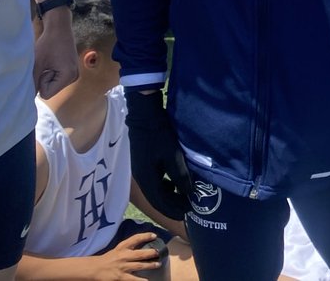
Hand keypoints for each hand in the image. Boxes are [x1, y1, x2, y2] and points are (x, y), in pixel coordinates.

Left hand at [34, 9, 78, 97]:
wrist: (59, 28)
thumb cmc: (47, 43)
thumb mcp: (37, 63)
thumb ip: (32, 81)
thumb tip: (26, 97)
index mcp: (68, 76)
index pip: (46, 94)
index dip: (41, 82)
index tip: (44, 67)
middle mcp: (74, 78)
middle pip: (50, 91)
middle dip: (44, 79)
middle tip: (47, 63)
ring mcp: (74, 75)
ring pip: (53, 86)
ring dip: (47, 76)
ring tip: (50, 61)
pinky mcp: (71, 71)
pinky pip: (56, 80)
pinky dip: (51, 73)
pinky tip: (53, 61)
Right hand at [86, 233, 164, 280]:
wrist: (95, 269)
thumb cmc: (108, 259)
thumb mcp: (118, 249)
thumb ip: (129, 247)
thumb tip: (143, 245)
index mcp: (122, 247)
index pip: (135, 239)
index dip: (145, 236)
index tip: (154, 236)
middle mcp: (123, 256)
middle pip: (140, 253)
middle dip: (151, 253)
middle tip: (159, 252)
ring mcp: (123, 267)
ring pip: (139, 266)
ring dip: (150, 265)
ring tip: (158, 264)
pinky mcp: (121, 277)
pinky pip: (133, 279)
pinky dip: (141, 280)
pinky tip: (147, 280)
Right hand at [124, 91, 192, 220]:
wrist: (144, 117)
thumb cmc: (159, 136)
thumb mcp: (173, 156)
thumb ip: (180, 176)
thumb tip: (188, 192)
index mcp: (147, 179)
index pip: (160, 202)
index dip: (174, 209)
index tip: (187, 214)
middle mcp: (142, 179)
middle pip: (157, 199)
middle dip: (172, 205)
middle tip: (187, 208)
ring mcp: (141, 171)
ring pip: (155, 191)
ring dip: (169, 196)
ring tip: (183, 197)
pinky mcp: (143, 164)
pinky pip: (154, 182)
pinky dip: (165, 187)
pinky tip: (174, 183)